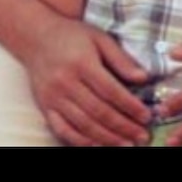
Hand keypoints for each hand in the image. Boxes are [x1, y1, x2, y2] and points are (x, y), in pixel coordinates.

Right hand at [22, 14, 153, 147]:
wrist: (34, 37)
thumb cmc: (72, 35)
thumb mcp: (99, 38)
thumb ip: (121, 59)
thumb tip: (144, 78)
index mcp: (82, 63)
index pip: (111, 91)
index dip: (130, 106)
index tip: (147, 116)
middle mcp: (66, 83)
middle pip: (99, 111)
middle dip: (123, 127)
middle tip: (142, 136)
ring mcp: (54, 98)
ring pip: (83, 124)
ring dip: (107, 138)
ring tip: (126, 145)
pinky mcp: (45, 107)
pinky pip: (63, 130)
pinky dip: (81, 141)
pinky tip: (97, 145)